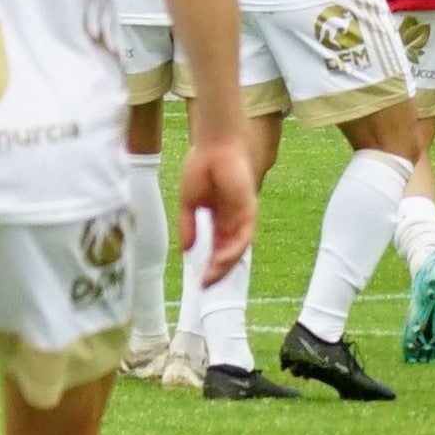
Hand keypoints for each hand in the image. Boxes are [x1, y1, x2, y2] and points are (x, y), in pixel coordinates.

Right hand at [178, 128, 258, 283]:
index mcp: (217, 219)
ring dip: (224, 265)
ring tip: (211, 277)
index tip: (198, 279)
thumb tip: (186, 249)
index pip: (215, 247)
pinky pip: (243, 237)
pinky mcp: (249, 212)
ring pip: (236, 249)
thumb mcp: (189, 203)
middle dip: (217, 271)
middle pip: (228, 253)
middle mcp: (232, 222)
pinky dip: (232, 250)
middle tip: (206, 285)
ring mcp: (241, 218)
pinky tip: (219, 259)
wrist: (213, 149)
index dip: (208, 264)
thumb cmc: (200, 169)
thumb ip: (188, 226)